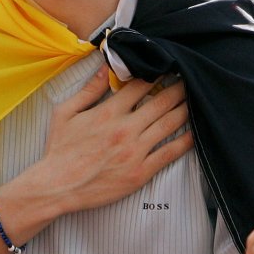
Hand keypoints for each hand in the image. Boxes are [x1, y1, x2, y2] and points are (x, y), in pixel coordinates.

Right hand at [31, 71, 192, 215]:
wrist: (58, 186)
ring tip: (195, 100)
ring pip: (169, 125)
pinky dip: (184, 142)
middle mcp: (126, 129)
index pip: (139, 86)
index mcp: (108, 113)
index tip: (166, 68)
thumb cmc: (59, 149)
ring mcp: (135, 152)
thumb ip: (87, 90)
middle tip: (189, 80)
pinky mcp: (141, 172)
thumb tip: (104, 67)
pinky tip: (194, 134)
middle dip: (177, 89)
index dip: (155, 74)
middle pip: (160, 102)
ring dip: (184, 110)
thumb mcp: (65, 113)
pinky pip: (169, 154)